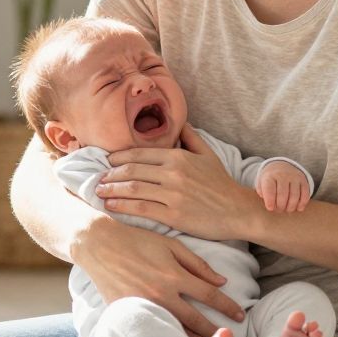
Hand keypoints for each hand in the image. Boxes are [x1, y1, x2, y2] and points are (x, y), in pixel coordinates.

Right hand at [75, 218, 245, 336]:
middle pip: (196, 319)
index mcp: (175, 275)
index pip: (210, 295)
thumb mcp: (170, 245)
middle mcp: (162, 293)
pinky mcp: (129, 312)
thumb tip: (221, 280)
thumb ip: (196, 264)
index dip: (227, 307)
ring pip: (175, 329)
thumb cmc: (137, 240)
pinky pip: (154, 329)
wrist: (100, 245)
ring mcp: (145, 305)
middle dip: (214, 331)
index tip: (239, 315)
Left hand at [96, 125, 262, 240]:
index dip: (118, 158)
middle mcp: (173, 173)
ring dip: (111, 190)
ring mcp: (173, 194)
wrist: (239, 210)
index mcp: (178, 156)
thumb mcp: (208, 154)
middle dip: (110, 174)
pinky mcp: (173, 214)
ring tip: (99, 192)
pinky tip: (110, 206)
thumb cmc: (222, 184)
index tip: (105, 163)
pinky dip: (122, 206)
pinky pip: (141, 208)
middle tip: (97, 179)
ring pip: (132, 188)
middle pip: (131, 170)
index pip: (139, 154)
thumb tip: (180, 122)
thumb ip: (191, 137)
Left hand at [257, 161, 310, 212]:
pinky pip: (305, 195)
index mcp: (270, 176)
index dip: (270, 201)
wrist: (281, 166)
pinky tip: (298, 208)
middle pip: (283, 195)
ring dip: (291, 207)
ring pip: (294, 196)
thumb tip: (270, 205)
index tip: (270, 208)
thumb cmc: (270, 180)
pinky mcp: (304, 181)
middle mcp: (283, 175)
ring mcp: (294, 177)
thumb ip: (262, 194)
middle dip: (280, 207)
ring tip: (287, 210)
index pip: (270, 190)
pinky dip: (302, 204)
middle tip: (279, 210)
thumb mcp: (261, 184)